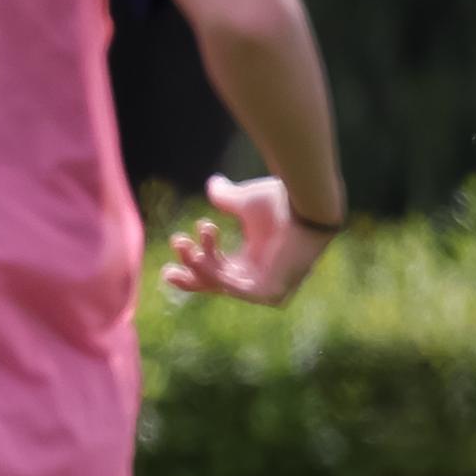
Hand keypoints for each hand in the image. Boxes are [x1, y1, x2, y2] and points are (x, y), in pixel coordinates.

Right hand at [164, 174, 331, 308]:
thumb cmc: (284, 201)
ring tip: (183, 243)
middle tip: (167, 263)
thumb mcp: (245, 201)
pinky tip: (197, 253)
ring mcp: (266, 286)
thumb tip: (213, 183)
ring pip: (220, 285)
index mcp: (255, 259)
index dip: (194, 263)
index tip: (178, 241)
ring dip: (197, 265)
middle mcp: (260, 275)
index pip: (220, 271)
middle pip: (215, 285)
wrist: (307, 205)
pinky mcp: (270, 292)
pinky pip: (232, 289)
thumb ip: (227, 198)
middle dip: (189, 273)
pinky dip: (212, 273)